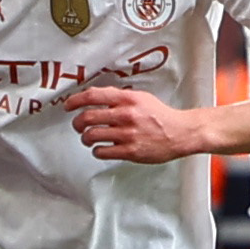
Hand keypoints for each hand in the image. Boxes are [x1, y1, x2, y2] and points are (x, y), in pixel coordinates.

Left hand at [67, 86, 199, 163]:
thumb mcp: (141, 98)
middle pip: (87, 118)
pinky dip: (97, 151)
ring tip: (89, 138)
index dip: (75, 101)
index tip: (68, 106)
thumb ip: (119, 98)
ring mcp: (127, 134)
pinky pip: (102, 152)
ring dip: (86, 138)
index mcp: (127, 99)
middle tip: (77, 126)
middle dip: (77, 123)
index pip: (92, 96)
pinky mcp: (130, 151)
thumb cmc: (160, 116)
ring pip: (91, 136)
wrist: (180, 133)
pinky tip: (101, 149)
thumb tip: (96, 99)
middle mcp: (125, 115)